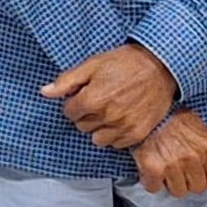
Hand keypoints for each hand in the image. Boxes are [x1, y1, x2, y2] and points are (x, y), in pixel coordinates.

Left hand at [43, 43, 176, 150]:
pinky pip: (116, 144)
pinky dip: (116, 134)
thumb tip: (45, 92)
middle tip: (101, 99)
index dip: (75, 102)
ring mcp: (123, 127)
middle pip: (82, 126)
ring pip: (97, 138)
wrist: (161, 66)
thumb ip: (67, 81)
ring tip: (110, 110)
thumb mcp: (92, 64)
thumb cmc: (126, 62)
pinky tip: (122, 118)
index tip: (85, 94)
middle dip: (87, 114)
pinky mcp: (137, 134)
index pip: (69, 112)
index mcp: (92, 99)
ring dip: (100, 127)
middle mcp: (107, 117)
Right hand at [131, 110, 206, 198]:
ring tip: (166, 165)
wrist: (146, 111)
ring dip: (171, 182)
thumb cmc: (175, 118)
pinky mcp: (153, 168)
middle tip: (180, 165)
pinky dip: (151, 181)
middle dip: (189, 180)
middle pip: (197, 188)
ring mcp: (172, 164)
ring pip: (178, 191)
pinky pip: (154, 188)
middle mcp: (192, 157)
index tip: (199, 170)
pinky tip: (152, 168)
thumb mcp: (203, 128)